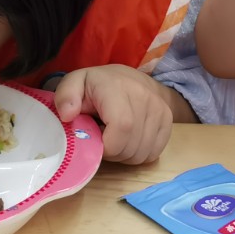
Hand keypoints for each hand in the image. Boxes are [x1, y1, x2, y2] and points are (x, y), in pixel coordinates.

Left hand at [53, 65, 179, 163]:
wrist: (130, 78)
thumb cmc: (98, 85)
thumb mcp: (75, 83)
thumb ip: (65, 97)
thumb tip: (67, 115)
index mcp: (119, 88)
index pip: (122, 127)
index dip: (106, 145)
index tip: (95, 139)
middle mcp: (145, 98)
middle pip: (130, 147)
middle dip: (112, 152)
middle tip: (102, 137)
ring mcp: (161, 110)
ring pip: (142, 154)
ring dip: (124, 155)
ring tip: (114, 137)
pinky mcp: (169, 121)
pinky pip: (152, 154)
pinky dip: (138, 154)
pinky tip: (128, 139)